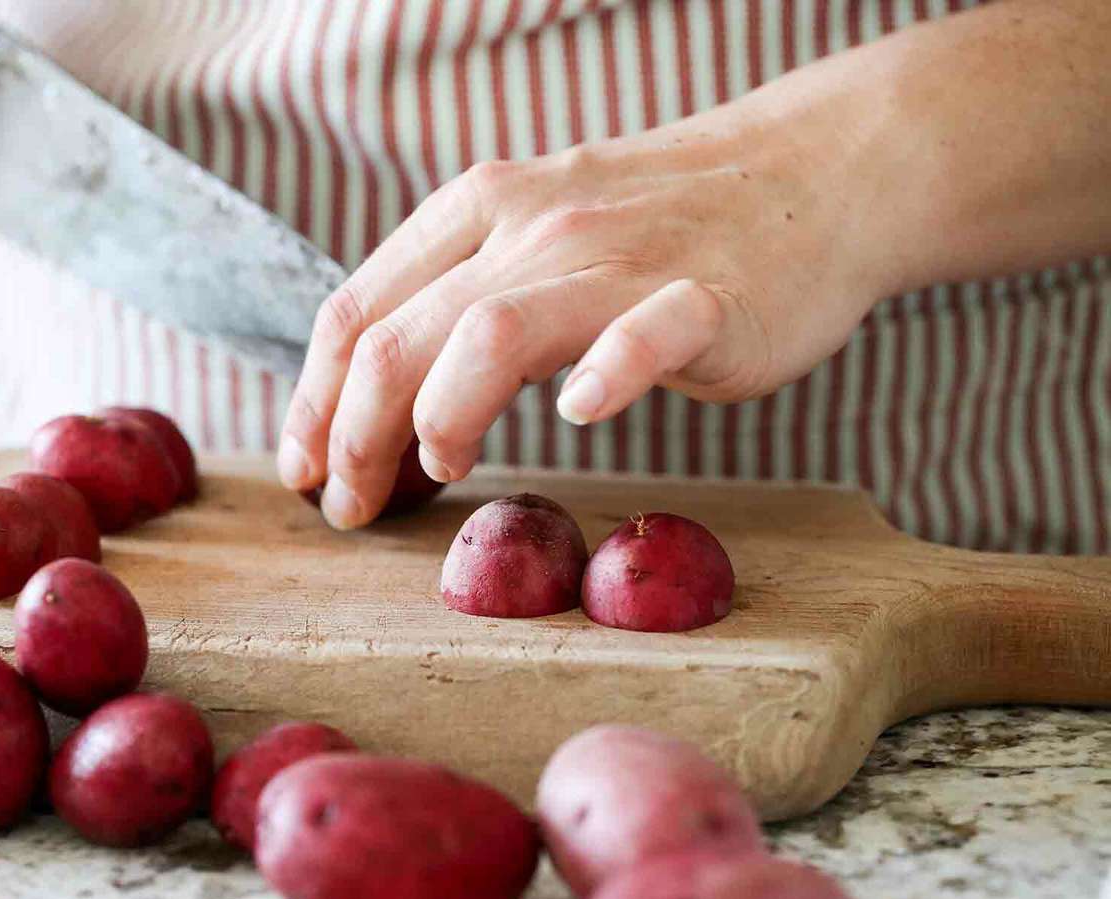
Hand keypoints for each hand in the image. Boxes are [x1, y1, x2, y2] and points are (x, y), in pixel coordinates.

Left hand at [275, 92, 889, 529]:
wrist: (810, 175)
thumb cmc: (656, 227)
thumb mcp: (533, 234)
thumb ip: (458, 298)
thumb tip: (375, 400)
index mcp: (478, 211)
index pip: (358, 309)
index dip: (313, 400)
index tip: (304, 470)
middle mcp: (532, 228)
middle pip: (402, 337)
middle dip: (354, 436)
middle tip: (352, 507)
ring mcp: (620, 260)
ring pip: (494, 332)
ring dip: (442, 415)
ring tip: (444, 469)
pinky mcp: (707, 297)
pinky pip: (646, 334)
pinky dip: (607, 372)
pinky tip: (580, 413)